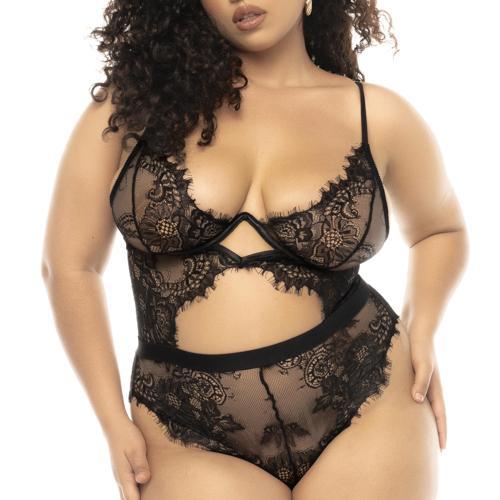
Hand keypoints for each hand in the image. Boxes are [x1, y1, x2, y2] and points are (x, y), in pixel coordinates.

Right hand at [105, 416, 150, 499]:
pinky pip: (127, 485)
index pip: (132, 499)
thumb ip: (140, 465)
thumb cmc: (127, 436)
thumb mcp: (137, 449)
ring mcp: (120, 474)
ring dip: (135, 497)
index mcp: (124, 476)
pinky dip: (133, 491)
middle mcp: (121, 479)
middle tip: (152, 498)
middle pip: (127, 498)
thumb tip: (143, 480)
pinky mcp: (122, 469)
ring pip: (126, 493)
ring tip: (148, 496)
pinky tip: (141, 488)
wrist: (115, 425)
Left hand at [409, 334, 446, 450]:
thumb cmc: (420, 346)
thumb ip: (420, 381)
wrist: (416, 327)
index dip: (441, 431)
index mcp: (434, 386)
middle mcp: (429, 385)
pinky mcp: (412, 373)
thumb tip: (417, 401)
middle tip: (431, 448)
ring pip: (424, 405)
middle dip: (434, 430)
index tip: (441, 449)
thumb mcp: (421, 364)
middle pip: (433, 413)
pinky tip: (405, 408)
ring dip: (423, 419)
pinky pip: (414, 394)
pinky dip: (412, 404)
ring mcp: (421, 379)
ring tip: (418, 433)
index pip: (439, 414)